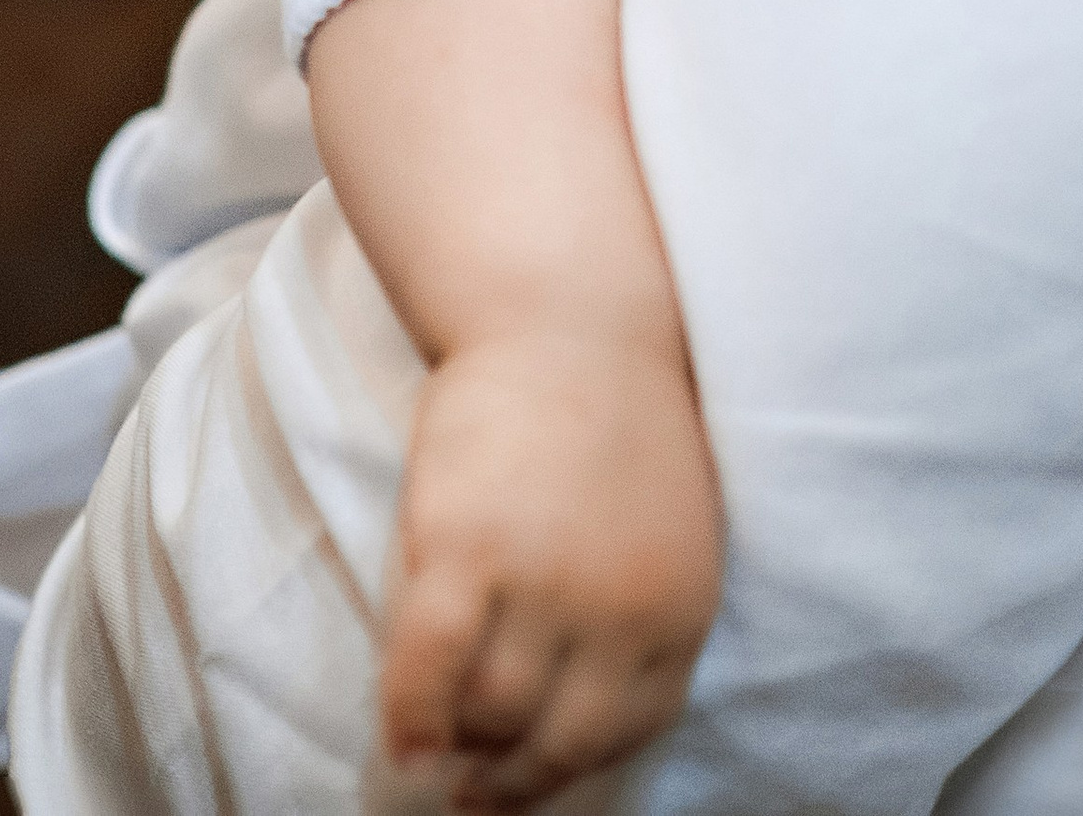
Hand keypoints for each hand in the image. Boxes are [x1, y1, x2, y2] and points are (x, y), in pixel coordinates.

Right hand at [381, 325, 722, 807]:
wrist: (572, 314)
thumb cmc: (614, 417)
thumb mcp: (666, 529)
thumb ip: (641, 613)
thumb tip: (579, 707)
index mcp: (679, 607)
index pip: (626, 730)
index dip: (570, 768)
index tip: (529, 782)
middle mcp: (619, 610)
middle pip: (557, 741)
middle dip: (511, 780)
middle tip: (474, 790)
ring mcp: (541, 580)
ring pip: (491, 713)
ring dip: (460, 749)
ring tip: (438, 753)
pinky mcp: (466, 547)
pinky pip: (428, 668)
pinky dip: (410, 718)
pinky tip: (402, 741)